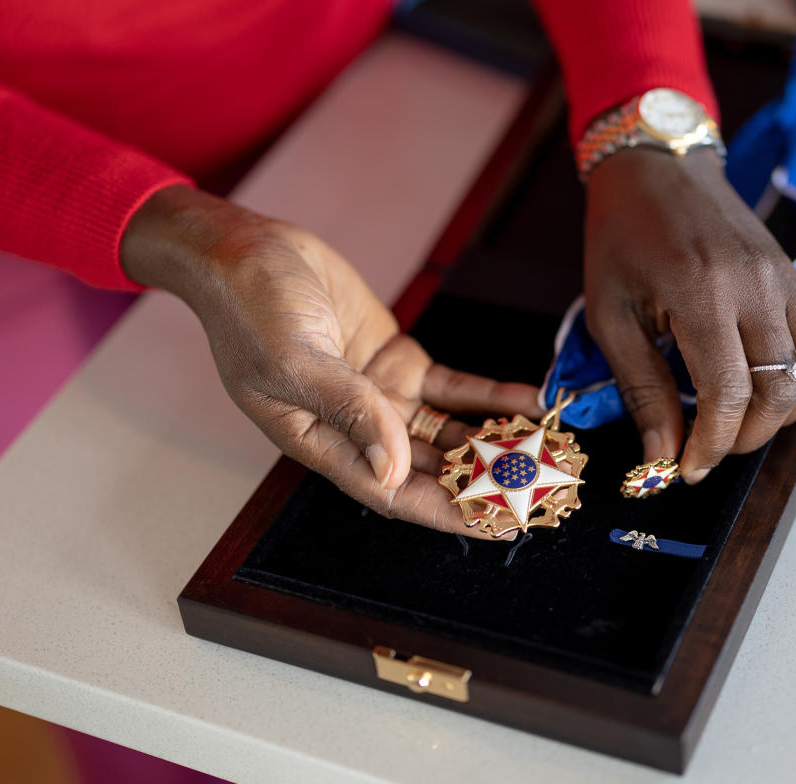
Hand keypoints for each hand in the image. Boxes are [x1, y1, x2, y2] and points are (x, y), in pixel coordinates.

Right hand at [121, 186, 541, 536]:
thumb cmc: (249, 310)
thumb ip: (350, 411)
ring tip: (547, 450)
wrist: (247, 250)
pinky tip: (532, 403)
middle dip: (483, 482)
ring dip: (495, 444)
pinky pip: (455, 389)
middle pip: (430, 471)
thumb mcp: (295, 362)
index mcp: (322, 444)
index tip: (499, 522)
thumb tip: (392, 470)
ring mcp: (382, 397)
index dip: (447, 512)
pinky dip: (492, 397)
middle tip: (540, 487)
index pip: (393, 493)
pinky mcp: (400, 362)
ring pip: (449, 433)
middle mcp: (357, 430)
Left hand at [583, 149, 795, 482]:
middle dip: (744, 437)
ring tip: (735, 423)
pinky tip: (764, 392)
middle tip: (707, 448)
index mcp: (702, 291)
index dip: (712, 443)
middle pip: (778, 391)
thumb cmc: (623, 235)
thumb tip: (662, 452)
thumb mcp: (610, 314)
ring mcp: (784, 280)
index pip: (729, 393)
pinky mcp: (795, 278)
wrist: (657, 166)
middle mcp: (756, 286)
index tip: (688, 466)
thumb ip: (641, 387)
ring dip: (778, 415)